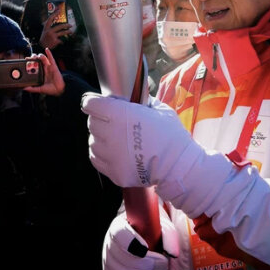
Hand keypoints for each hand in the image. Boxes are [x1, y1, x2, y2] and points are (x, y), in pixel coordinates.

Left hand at [24, 48, 64, 95]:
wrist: (59, 90)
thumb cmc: (51, 89)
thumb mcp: (39, 89)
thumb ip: (32, 89)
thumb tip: (24, 88)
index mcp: (41, 74)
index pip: (34, 66)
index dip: (30, 63)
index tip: (25, 61)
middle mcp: (45, 69)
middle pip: (38, 61)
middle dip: (33, 58)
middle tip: (29, 58)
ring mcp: (49, 67)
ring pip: (43, 59)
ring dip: (39, 56)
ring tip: (35, 56)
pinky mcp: (54, 66)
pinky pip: (51, 58)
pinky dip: (49, 53)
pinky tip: (46, 49)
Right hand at [39, 11, 73, 49]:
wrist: (41, 47)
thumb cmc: (44, 39)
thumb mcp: (45, 32)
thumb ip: (49, 28)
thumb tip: (57, 25)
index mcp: (46, 28)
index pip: (50, 19)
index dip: (55, 14)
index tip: (59, 10)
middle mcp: (49, 31)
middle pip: (60, 26)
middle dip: (66, 25)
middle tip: (70, 25)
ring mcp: (52, 36)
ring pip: (62, 32)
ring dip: (68, 32)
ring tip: (71, 32)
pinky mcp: (55, 41)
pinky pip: (61, 40)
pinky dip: (61, 41)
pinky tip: (61, 42)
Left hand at [83, 94, 197, 187]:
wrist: (178, 165)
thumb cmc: (171, 135)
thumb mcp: (159, 109)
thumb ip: (140, 102)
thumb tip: (131, 98)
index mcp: (121, 114)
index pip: (92, 105)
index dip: (92, 102)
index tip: (95, 103)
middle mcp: (111, 134)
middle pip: (92, 123)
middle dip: (99, 120)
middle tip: (110, 121)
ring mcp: (111, 155)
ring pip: (93, 142)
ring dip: (100, 138)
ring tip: (114, 139)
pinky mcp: (113, 172)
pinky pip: (96, 159)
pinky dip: (101, 154)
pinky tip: (113, 152)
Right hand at [103, 206, 178, 269]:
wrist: (148, 239)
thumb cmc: (154, 230)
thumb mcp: (162, 226)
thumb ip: (169, 235)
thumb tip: (173, 253)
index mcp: (120, 225)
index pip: (119, 233)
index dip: (131, 242)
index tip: (146, 249)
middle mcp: (110, 243)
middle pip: (121, 258)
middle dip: (146, 265)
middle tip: (164, 264)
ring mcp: (110, 261)